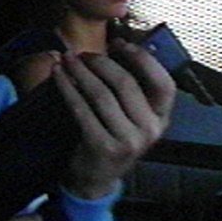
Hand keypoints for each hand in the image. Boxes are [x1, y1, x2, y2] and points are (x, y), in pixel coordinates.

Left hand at [52, 39, 175, 198]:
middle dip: (100, 62)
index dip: (142, 59)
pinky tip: (58, 77)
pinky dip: (67, 89)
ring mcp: (128, 141)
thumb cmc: (113, 136)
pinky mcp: (103, 147)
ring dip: (80, 72)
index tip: (119, 43)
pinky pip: (82, 110)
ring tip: (65, 60)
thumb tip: (112, 47)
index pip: (164, 83)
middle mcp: (151, 130)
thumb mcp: (130, 116)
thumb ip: (128, 87)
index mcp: (161, 118)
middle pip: (126, 84)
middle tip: (80, 53)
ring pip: (101, 95)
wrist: (97, 177)